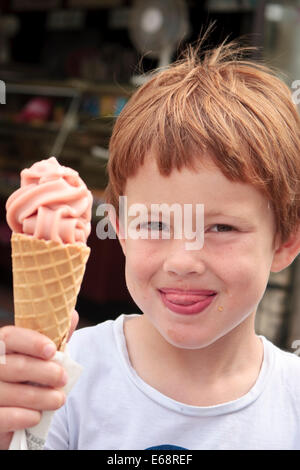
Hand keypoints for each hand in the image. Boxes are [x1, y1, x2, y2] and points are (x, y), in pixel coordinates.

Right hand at [0, 309, 78, 449]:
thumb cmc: (27, 377)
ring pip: (11, 393)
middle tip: (63, 378)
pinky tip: (36, 416)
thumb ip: (54, 336)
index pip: (10, 336)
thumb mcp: (40, 355)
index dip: (32, 342)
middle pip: (15, 366)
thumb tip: (72, 316)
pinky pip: (4, 417)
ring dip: (41, 397)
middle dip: (44, 372)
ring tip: (59, 399)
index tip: (52, 350)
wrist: (11, 413)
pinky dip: (23, 417)